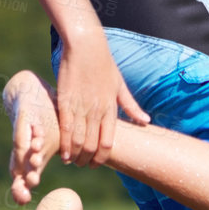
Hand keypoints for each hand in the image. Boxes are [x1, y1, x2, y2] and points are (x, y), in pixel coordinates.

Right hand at [57, 36, 150, 166]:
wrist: (86, 45)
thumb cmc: (104, 63)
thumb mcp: (120, 85)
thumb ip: (131, 106)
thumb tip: (146, 122)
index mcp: (110, 108)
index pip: (107, 143)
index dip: (102, 158)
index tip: (96, 163)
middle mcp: (96, 111)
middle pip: (91, 146)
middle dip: (86, 160)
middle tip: (81, 164)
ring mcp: (80, 107)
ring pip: (77, 140)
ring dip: (74, 155)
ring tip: (71, 161)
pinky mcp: (64, 101)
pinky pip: (64, 128)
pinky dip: (63, 143)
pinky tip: (62, 153)